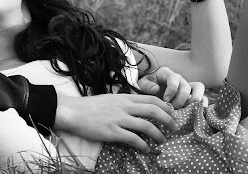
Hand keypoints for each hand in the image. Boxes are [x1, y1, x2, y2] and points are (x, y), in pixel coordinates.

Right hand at [55, 93, 176, 153]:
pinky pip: (133, 139)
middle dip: (168, 119)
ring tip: (162, 141)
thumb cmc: (90, 106)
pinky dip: (143, 145)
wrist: (73, 111)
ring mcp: (119, 119)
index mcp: (124, 97)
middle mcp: (124, 107)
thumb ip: (124, 103)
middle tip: (174, 128)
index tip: (172, 113)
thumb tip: (137, 109)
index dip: (165, 106)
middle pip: (153, 110)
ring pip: (146, 126)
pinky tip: (146, 149)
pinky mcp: (112, 132)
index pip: (151, 99)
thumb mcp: (110, 99)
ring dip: (158, 134)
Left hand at [137, 66, 205, 108]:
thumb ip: (147, 85)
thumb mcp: (142, 84)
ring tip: (183, 111)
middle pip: (186, 88)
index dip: (171, 91)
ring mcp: (188, 87)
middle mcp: (180, 79)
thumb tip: (156, 89)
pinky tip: (194, 114)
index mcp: (167, 74)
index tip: (165, 100)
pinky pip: (204, 98)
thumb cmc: (147, 86)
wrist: (151, 91)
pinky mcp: (193, 95)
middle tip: (172, 109)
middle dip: (179, 100)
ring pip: (198, 91)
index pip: (174, 79)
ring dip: (191, 103)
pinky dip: (201, 106)